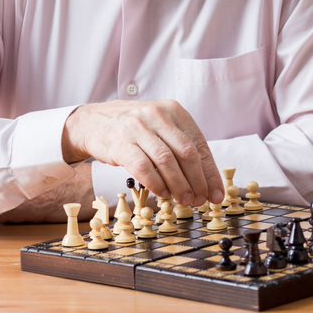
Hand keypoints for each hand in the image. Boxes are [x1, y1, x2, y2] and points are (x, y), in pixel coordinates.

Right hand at [61, 99, 222, 205]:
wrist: (94, 121)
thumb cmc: (135, 130)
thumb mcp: (161, 128)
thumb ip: (181, 148)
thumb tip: (206, 183)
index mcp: (174, 111)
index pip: (199, 145)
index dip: (210, 173)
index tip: (217, 194)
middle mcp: (158, 116)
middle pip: (186, 153)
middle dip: (197, 181)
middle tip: (200, 200)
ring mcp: (138, 128)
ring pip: (167, 161)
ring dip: (179, 185)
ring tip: (184, 200)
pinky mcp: (121, 143)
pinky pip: (143, 167)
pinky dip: (156, 184)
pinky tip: (162, 193)